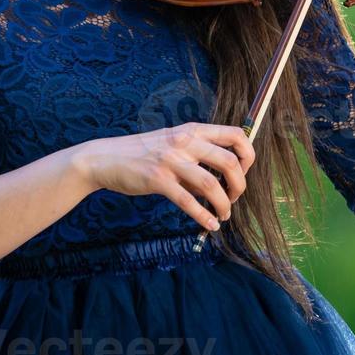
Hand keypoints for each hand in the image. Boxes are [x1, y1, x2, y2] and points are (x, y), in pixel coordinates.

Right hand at [74, 122, 255, 231]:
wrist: (106, 158)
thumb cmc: (143, 152)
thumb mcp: (173, 142)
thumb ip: (197, 153)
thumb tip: (224, 176)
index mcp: (193, 130)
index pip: (236, 134)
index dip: (248, 154)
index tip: (244, 172)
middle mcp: (185, 142)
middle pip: (229, 161)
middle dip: (240, 185)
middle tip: (234, 198)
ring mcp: (171, 160)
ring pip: (211, 184)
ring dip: (224, 204)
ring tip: (223, 215)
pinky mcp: (158, 179)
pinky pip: (188, 201)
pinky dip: (203, 216)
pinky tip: (209, 225)